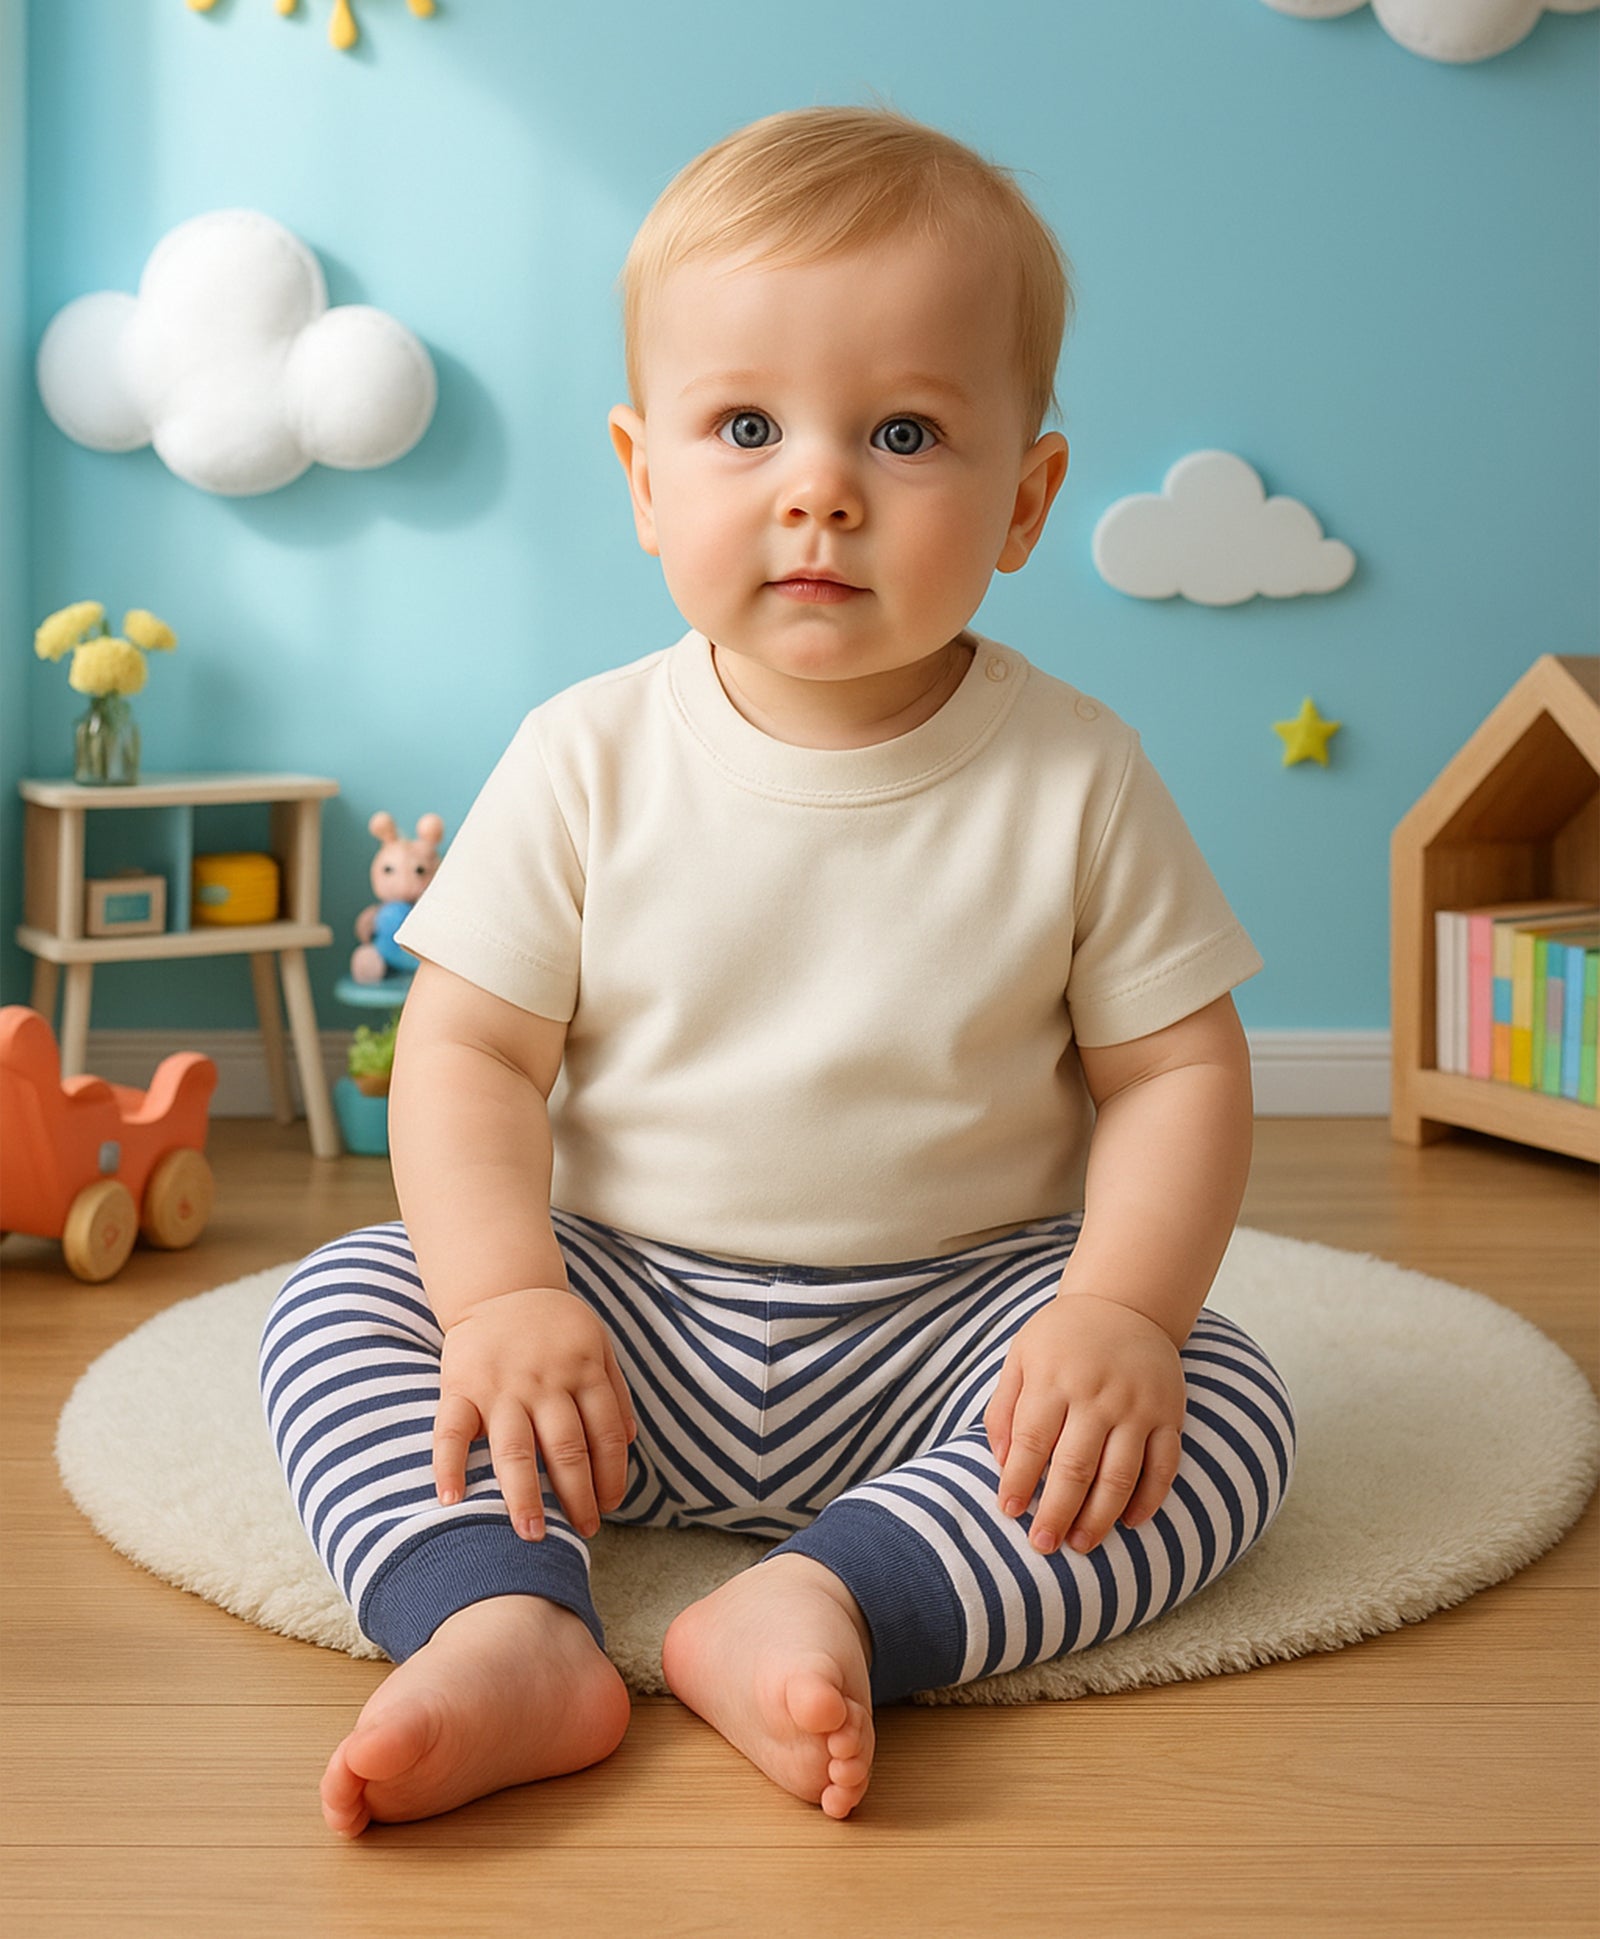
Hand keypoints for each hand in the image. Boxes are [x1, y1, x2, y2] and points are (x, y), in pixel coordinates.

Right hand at [433, 1286, 636, 1541]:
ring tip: (531, 1534)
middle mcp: (544, 1381)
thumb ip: (614, 1392)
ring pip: (515, 1448)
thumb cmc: (555, 1325)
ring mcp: (501, 1385)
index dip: (611, 1475)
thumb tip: (629, 1442)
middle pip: (566, 1448)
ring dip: (523, 1495)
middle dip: (577, 1496)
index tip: (609, 1506)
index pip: (605, 1434)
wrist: (501, 1286)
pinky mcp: (461, 1386)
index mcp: (582, 1371)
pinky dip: (449, 1465)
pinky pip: (452, 1430)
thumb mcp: (598, 1344)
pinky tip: (451, 1500)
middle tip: (583, 1533)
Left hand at [984, 1294, 1185, 1556]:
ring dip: (1100, 1517)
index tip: (1009, 1512)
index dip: (1019, 1482)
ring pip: (1120, 1474)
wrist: (1125, 1303)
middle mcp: (1097, 1394)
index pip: (1031, 1441)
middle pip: (1074, 1466)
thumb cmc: (1063, 1337)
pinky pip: (1164, 1466)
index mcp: (1054, 1379)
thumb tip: (1001, 1463)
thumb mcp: (1021, 1356)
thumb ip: (1004, 1407)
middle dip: (1057, 1512)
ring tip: (1081, 1545)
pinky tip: (1130, 1522)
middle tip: (1043, 1545)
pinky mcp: (1169, 1414)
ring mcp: (1137, 1406)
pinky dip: (1149, 1499)